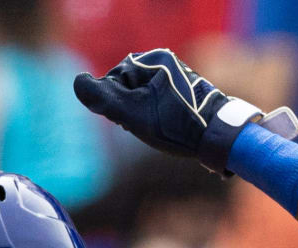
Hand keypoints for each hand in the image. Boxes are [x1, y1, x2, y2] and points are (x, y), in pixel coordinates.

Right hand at [74, 48, 297, 172]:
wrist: (220, 138)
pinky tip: (172, 129)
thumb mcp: (132, 114)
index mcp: (153, 59)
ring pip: (146, 98)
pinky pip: (162, 103)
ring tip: (162, 130)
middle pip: (130, 88)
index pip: (114, 81)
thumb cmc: (176, 127)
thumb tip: (78, 82)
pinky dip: (161, 117)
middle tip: (149, 128)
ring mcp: (180, 76)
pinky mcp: (189, 92)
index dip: (117, 107)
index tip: (133, 122)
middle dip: (132, 111)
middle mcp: (167, 61)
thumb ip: (101, 98)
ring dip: (146, 116)